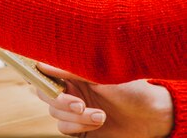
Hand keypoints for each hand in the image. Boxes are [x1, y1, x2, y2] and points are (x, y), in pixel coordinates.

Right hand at [34, 64, 172, 136]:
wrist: (152, 115)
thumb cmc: (130, 88)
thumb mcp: (100, 74)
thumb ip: (70, 69)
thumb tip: (41, 65)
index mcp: (72, 71)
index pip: (43, 71)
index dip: (41, 77)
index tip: (51, 83)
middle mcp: (70, 88)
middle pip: (44, 93)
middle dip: (60, 101)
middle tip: (80, 105)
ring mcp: (74, 109)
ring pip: (54, 113)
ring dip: (76, 117)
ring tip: (101, 116)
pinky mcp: (79, 127)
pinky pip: (63, 128)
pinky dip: (78, 126)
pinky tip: (98, 122)